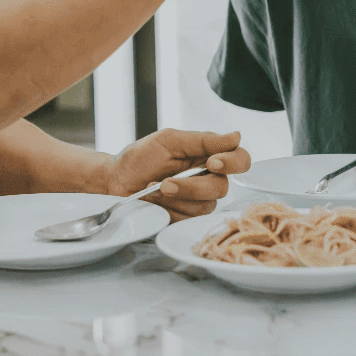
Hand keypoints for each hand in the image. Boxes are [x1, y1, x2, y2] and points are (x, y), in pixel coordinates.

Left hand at [101, 129, 250, 219]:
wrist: (115, 182)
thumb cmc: (140, 158)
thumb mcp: (169, 141)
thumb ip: (203, 140)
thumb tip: (236, 136)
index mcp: (208, 155)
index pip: (239, 159)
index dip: (233, 162)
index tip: (212, 162)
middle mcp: (208, 178)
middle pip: (222, 187)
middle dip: (193, 185)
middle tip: (168, 182)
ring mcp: (198, 201)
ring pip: (206, 205)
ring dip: (177, 197)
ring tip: (154, 188)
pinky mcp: (186, 218)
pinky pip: (189, 219)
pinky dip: (169, 209)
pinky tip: (154, 201)